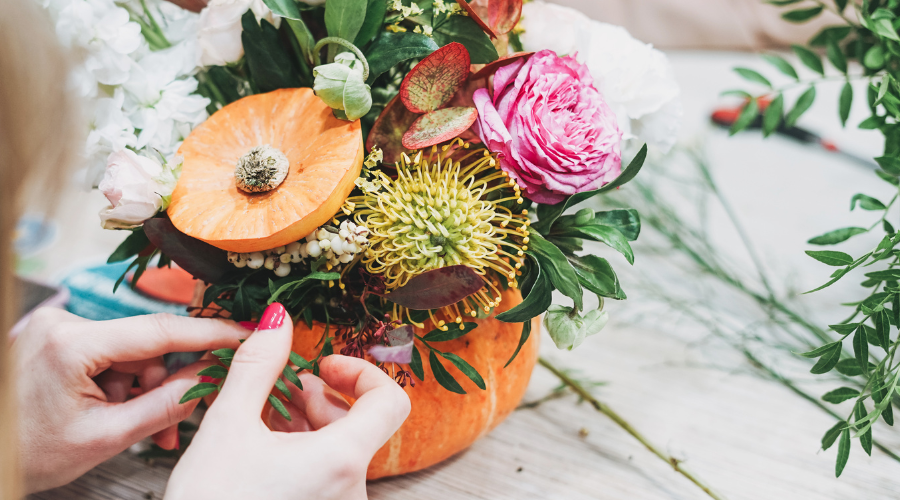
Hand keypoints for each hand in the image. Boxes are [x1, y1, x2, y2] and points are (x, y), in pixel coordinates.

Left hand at [14, 308, 248, 492]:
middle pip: (146, 346)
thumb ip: (167, 404)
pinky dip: (124, 386)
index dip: (208, 332)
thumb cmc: (25, 453)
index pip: (158, 329)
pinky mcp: (60, 339)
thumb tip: (212, 377)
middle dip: (165, 384)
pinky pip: (112, 357)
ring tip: (141, 431)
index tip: (243, 334)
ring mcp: (60, 329)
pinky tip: (121, 414)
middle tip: (176, 423)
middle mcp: (63, 324)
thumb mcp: (106, 437)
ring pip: (132, 355)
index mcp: (71, 344)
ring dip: (145, 391)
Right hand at [164, 303, 410, 499]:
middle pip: (360, 425)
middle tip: (281, 392)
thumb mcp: (227, 425)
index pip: (391, 401)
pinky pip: (328, 476)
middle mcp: (353, 491)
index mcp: (342, 461)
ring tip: (264, 419)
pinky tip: (264, 450)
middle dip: (321, 399)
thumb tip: (278, 318)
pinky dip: (304, 455)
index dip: (361, 373)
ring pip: (341, 451)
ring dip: (308, 426)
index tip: (324, 366)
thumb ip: (258, 365)